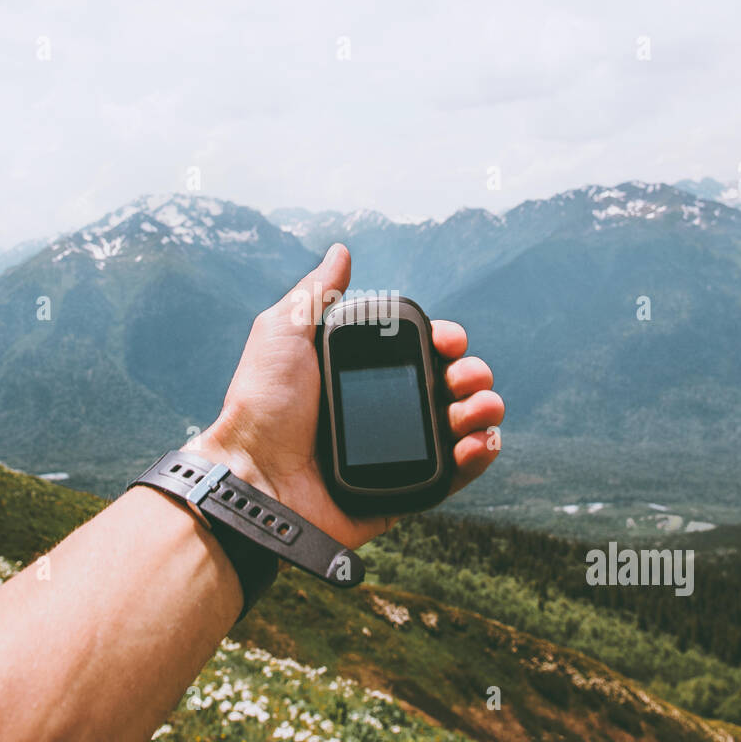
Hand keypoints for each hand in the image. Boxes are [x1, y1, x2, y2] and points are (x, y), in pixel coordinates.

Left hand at [188, 243, 503, 549]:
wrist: (258, 479)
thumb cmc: (262, 406)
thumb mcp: (282, 334)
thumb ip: (316, 294)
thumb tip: (341, 252)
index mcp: (360, 373)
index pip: (420, 350)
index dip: (443, 340)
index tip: (447, 339)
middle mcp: (383, 409)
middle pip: (450, 383)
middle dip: (471, 372)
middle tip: (461, 376)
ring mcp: (399, 451)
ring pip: (462, 423)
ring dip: (482, 408)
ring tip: (475, 409)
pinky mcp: (407, 489)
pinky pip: (457, 473)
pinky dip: (480, 454)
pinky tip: (478, 441)